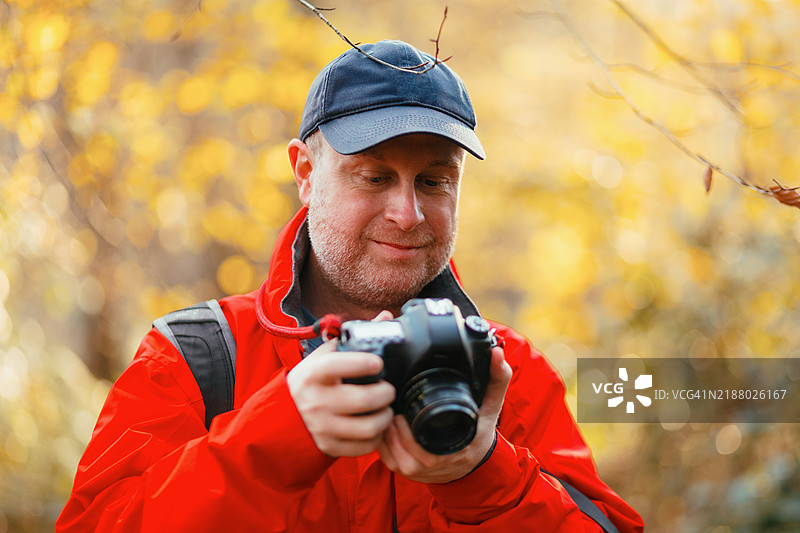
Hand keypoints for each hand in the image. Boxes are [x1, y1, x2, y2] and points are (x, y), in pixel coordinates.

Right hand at [286, 314, 396, 457]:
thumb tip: (386, 317)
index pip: (339, 366)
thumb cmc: (312, 380)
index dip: (364, 363)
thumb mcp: (325, 356)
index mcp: (313, 374)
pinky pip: (364, 446)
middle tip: (388, 389)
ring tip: (385, 408)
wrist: (284, 415)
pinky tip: (374, 425)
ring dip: (385, 416)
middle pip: (365, 399)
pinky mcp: (329, 446)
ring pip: (369, 427)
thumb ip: (354, 337)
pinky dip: (376, 437)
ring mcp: (322, 427)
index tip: (378, 363)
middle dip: (386, 393)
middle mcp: (315, 401)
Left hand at [377, 346, 511, 483]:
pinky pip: (383, 454)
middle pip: (397, 440)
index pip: (418, 438)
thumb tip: (497, 354)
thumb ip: (497, 379)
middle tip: (390, 399)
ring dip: (383, 425)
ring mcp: (416, 470)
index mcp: (452, 448)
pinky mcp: (403, 472)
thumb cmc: (479, 433)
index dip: (405, 420)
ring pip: (387, 447)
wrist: (473, 465)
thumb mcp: (491, 406)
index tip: (402, 399)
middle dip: (390, 417)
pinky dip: (380, 436)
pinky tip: (385, 420)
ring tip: (386, 406)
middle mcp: (432, 464)